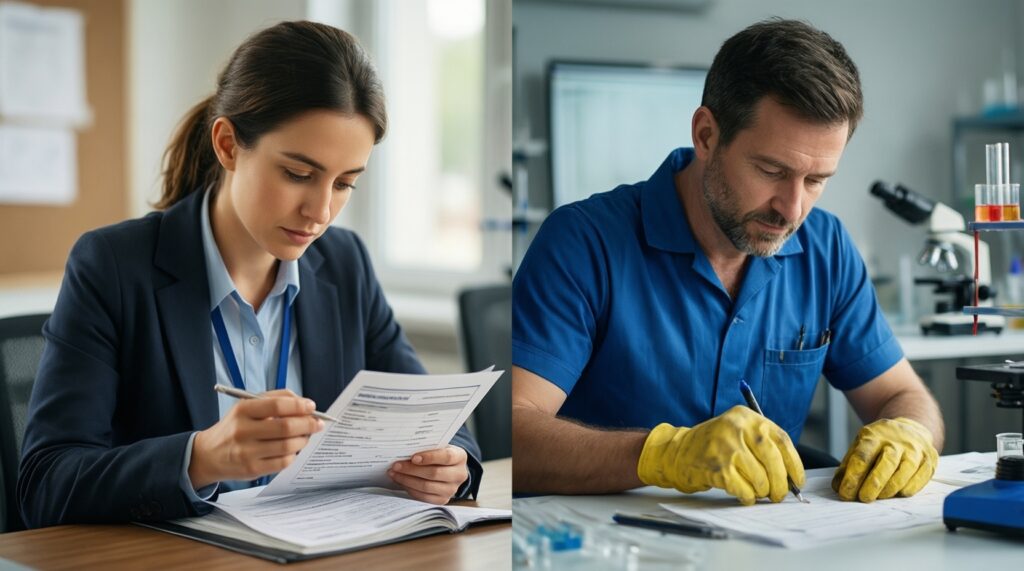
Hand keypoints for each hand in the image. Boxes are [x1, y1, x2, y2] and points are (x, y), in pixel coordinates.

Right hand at [189, 389, 323, 487]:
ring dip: (303, 440)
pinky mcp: (252, 469)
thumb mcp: (247, 407)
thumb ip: (275, 399)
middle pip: (286, 427)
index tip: (311, 406)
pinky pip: (283, 462)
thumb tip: (303, 403)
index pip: (277, 405)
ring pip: (287, 446)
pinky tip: (292, 450)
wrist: (209, 454)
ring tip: (306, 436)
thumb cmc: (235, 427)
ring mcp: (247, 452)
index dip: (299, 406)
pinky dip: (293, 455)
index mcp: (242, 410)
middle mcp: (243, 430)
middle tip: (318, 423)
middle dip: (308, 424)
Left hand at [388, 445, 468, 504]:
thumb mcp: (438, 447)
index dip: (429, 457)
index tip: (413, 457)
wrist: (448, 469)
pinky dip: (410, 489)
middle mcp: (459, 474)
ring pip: (427, 486)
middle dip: (412, 469)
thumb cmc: (439, 454)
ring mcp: (452, 489)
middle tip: (396, 465)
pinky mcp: (443, 500)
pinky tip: (401, 482)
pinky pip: (424, 497)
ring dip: (407, 480)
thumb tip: (404, 450)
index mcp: (460, 457)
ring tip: (394, 473)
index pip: (446, 457)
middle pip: (434, 473)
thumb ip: (427, 447)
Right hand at [637, 405, 803, 505]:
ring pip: (760, 479)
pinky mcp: (717, 467)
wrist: (677, 451)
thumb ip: (763, 445)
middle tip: (779, 494)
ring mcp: (726, 447)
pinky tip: (743, 494)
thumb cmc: (713, 445)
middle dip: (780, 484)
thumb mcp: (738, 432)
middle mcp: (737, 428)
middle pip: (773, 461)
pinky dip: (748, 497)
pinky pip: (744, 490)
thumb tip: (790, 476)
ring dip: (762, 492)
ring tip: (756, 492)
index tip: (798, 481)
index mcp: (747, 417)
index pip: (781, 441)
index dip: (794, 464)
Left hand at [831, 417, 937, 502]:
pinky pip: (919, 479)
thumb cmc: (881, 442)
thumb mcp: (861, 445)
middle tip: (863, 498)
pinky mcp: (929, 461)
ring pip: (904, 472)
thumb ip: (848, 465)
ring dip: (889, 489)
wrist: (912, 429)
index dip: (853, 477)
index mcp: (874, 435)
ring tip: (878, 497)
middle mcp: (897, 441)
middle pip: (885, 464)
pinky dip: (907, 489)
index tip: (845, 492)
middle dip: (872, 485)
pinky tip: (897, 494)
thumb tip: (838, 487)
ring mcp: (915, 450)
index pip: (862, 456)